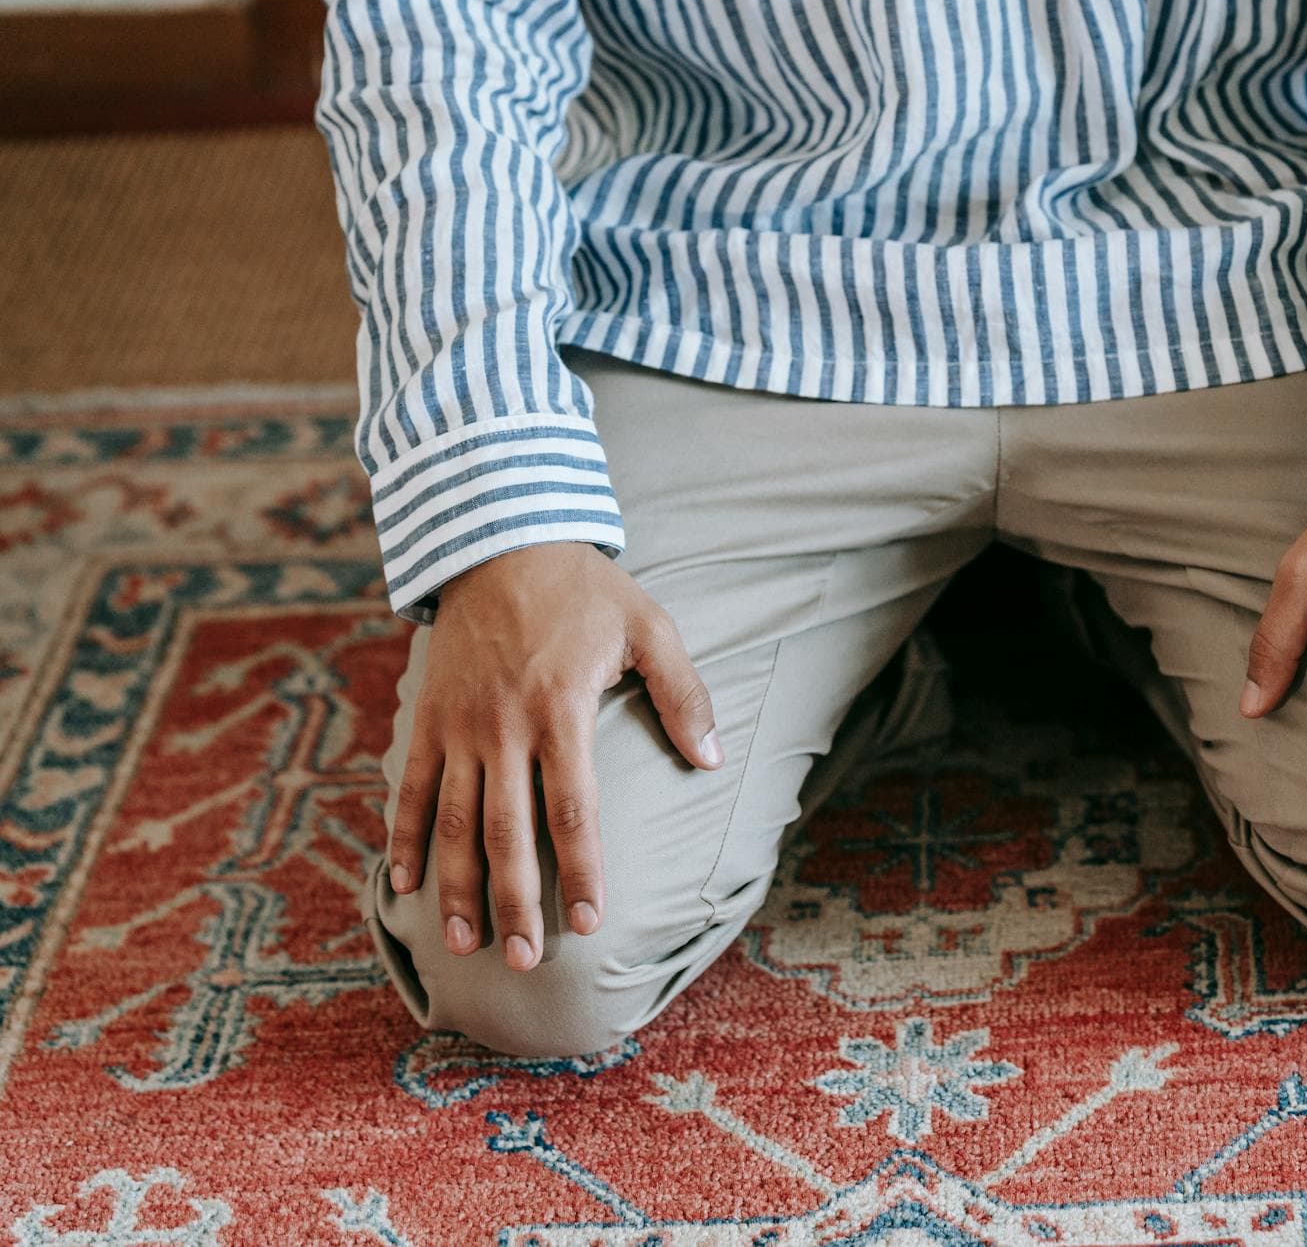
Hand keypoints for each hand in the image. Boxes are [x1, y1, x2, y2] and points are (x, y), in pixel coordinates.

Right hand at [388, 542, 722, 968]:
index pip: (573, 809)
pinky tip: (403, 883)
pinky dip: (404, 835)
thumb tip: (712, 759)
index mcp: (561, 710)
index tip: (589, 921)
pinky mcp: (427, 717)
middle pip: (507, 831)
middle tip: (523, 959)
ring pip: (454, 820)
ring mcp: (458, 724)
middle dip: (514, 900)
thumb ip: (683, 694)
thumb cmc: (585, 590)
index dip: (580, 869)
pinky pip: (412, 786)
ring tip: (462, 941)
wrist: (498, 539)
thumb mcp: (650, 627)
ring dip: (454, 885)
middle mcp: (503, 726)